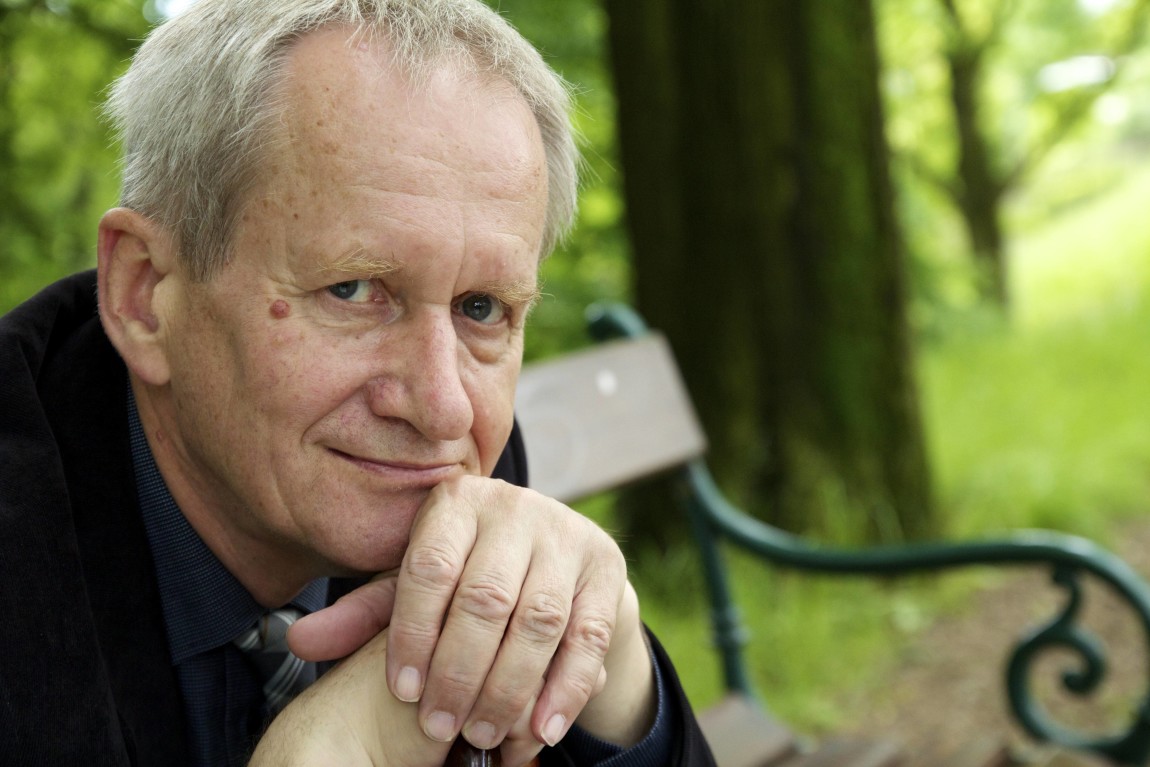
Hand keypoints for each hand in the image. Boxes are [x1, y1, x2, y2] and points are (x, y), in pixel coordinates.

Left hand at [289, 476, 655, 764]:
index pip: (430, 567)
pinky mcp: (607, 566)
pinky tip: (541, 730)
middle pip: (486, 598)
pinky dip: (566, 689)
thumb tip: (298, 639)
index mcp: (457, 500)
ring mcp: (567, 533)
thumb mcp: (415, 584)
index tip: (402, 691)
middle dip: (460, 672)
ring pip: (540, 620)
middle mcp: (515, 506)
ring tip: (483, 734)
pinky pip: (588, 635)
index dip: (414, 634)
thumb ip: (365, 613)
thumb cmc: (466, 572)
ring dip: (510, 687)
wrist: (551, 556)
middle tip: (440, 727)